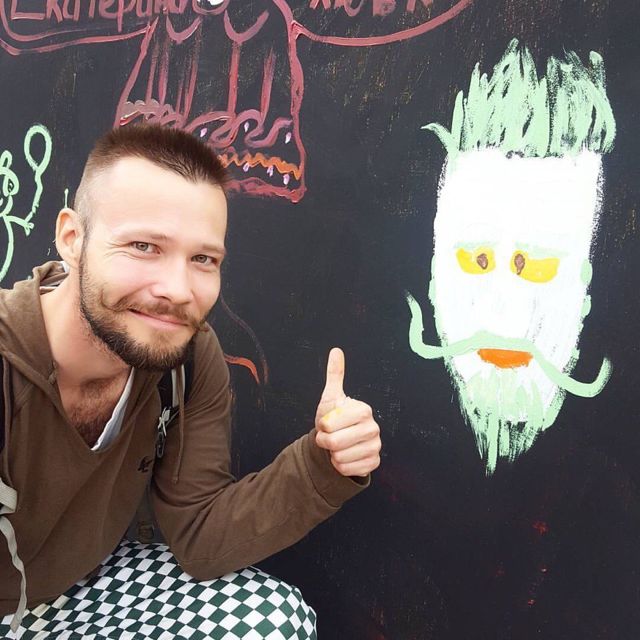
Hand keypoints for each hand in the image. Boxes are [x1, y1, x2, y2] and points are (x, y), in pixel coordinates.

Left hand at [315, 348, 380, 476]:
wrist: (341, 441)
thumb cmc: (335, 418)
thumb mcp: (332, 397)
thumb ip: (335, 374)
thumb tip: (336, 351)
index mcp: (364, 410)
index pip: (329, 425)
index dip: (322, 426)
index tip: (326, 423)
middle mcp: (374, 429)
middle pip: (334, 443)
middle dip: (324, 442)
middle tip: (328, 437)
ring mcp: (375, 447)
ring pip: (339, 458)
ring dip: (332, 455)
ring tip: (336, 447)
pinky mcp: (373, 463)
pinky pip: (346, 470)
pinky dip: (340, 466)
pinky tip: (344, 456)